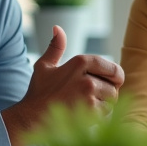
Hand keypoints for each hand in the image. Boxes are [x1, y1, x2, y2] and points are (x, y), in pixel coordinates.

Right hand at [2, 26, 124, 145]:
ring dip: (104, 105)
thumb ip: (55, 47)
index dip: (116, 76)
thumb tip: (57, 27)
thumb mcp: (44, 66)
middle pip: (114, 86)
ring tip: (87, 106)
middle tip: (95, 96)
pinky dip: (99, 117)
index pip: (113, 68)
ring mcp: (89, 96)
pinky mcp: (90, 113)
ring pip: (111, 101)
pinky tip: (84, 115)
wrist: (31, 118)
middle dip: (108, 92)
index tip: (110, 82)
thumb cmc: (39, 92)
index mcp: (80, 62)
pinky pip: (106, 114)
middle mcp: (87, 78)